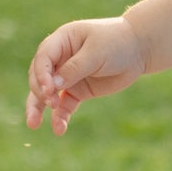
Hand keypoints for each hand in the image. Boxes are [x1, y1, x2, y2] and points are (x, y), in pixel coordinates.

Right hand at [24, 16, 145, 134]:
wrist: (138, 49)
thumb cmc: (116, 42)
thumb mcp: (96, 52)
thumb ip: (74, 68)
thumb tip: (52, 86)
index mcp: (61, 41)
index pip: (43, 58)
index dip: (41, 74)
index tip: (48, 89)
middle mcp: (59, 58)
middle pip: (39, 77)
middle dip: (40, 91)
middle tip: (50, 103)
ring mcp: (67, 76)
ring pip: (46, 94)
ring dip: (38, 108)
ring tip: (33, 124)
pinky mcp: (77, 91)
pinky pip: (64, 106)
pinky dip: (60, 117)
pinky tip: (59, 129)